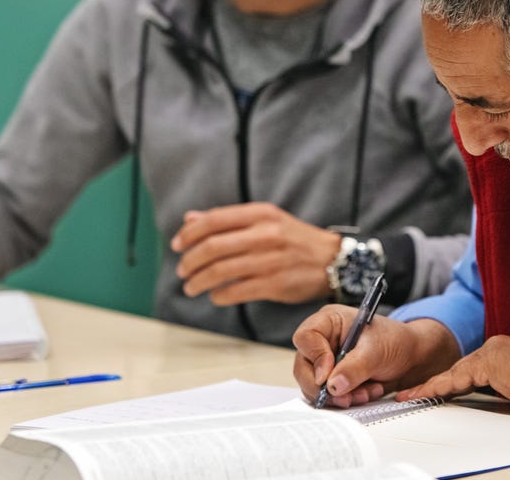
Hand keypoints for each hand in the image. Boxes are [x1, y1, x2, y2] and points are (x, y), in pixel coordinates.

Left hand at [171, 203, 340, 304]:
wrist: (332, 260)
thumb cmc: (293, 239)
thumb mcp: (265, 220)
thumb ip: (228, 220)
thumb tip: (190, 219)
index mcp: (260, 214)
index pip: (214, 220)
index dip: (189, 234)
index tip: (177, 246)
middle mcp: (265, 234)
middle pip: (213, 247)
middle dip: (190, 262)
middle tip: (182, 272)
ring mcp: (270, 260)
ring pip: (220, 271)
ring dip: (199, 281)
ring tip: (191, 287)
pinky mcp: (275, 284)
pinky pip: (237, 291)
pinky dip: (219, 295)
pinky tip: (215, 296)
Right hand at [293, 310, 459, 408]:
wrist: (411, 356)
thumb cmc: (395, 341)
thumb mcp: (376, 351)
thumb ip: (354, 367)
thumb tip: (333, 386)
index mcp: (329, 321)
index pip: (306, 337)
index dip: (315, 358)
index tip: (328, 376)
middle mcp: (323, 340)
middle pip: (304, 366)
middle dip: (324, 386)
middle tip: (344, 397)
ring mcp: (326, 360)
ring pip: (315, 385)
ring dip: (339, 396)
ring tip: (365, 393)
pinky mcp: (333, 378)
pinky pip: (329, 394)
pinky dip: (347, 398)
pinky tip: (367, 392)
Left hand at [396, 335, 509, 407]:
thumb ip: (505, 382)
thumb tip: (498, 392)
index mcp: (499, 351)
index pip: (468, 368)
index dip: (451, 380)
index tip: (437, 388)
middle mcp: (491, 348)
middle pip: (456, 369)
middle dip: (434, 382)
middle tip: (413, 391)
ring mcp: (487, 354)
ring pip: (452, 374)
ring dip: (430, 386)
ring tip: (410, 395)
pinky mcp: (485, 364)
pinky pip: (455, 380)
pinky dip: (437, 388)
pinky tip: (423, 394)